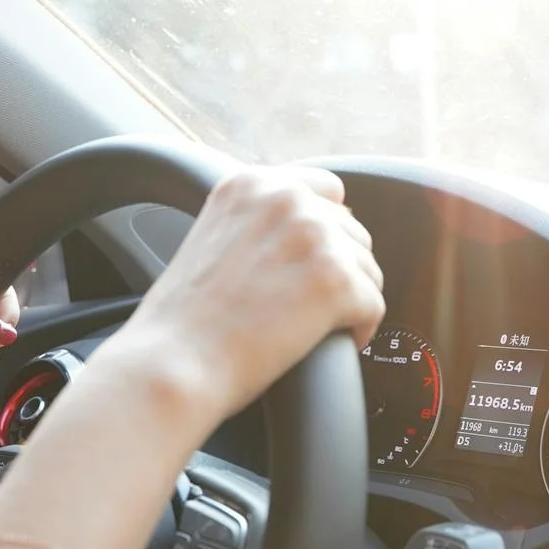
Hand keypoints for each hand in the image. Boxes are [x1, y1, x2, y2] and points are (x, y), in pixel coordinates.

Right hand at [96, 165, 384, 429]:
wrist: (174, 364)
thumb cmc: (184, 321)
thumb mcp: (211, 239)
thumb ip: (256, 224)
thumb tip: (301, 234)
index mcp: (252, 184)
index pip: (325, 190)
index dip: (327, 230)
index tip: (317, 260)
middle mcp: (286, 199)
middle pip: (351, 231)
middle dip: (339, 269)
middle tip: (312, 305)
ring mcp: (315, 236)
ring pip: (367, 268)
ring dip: (351, 299)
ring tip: (319, 326)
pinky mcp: (337, 280)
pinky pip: (374, 304)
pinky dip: (361, 329)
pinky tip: (335, 342)